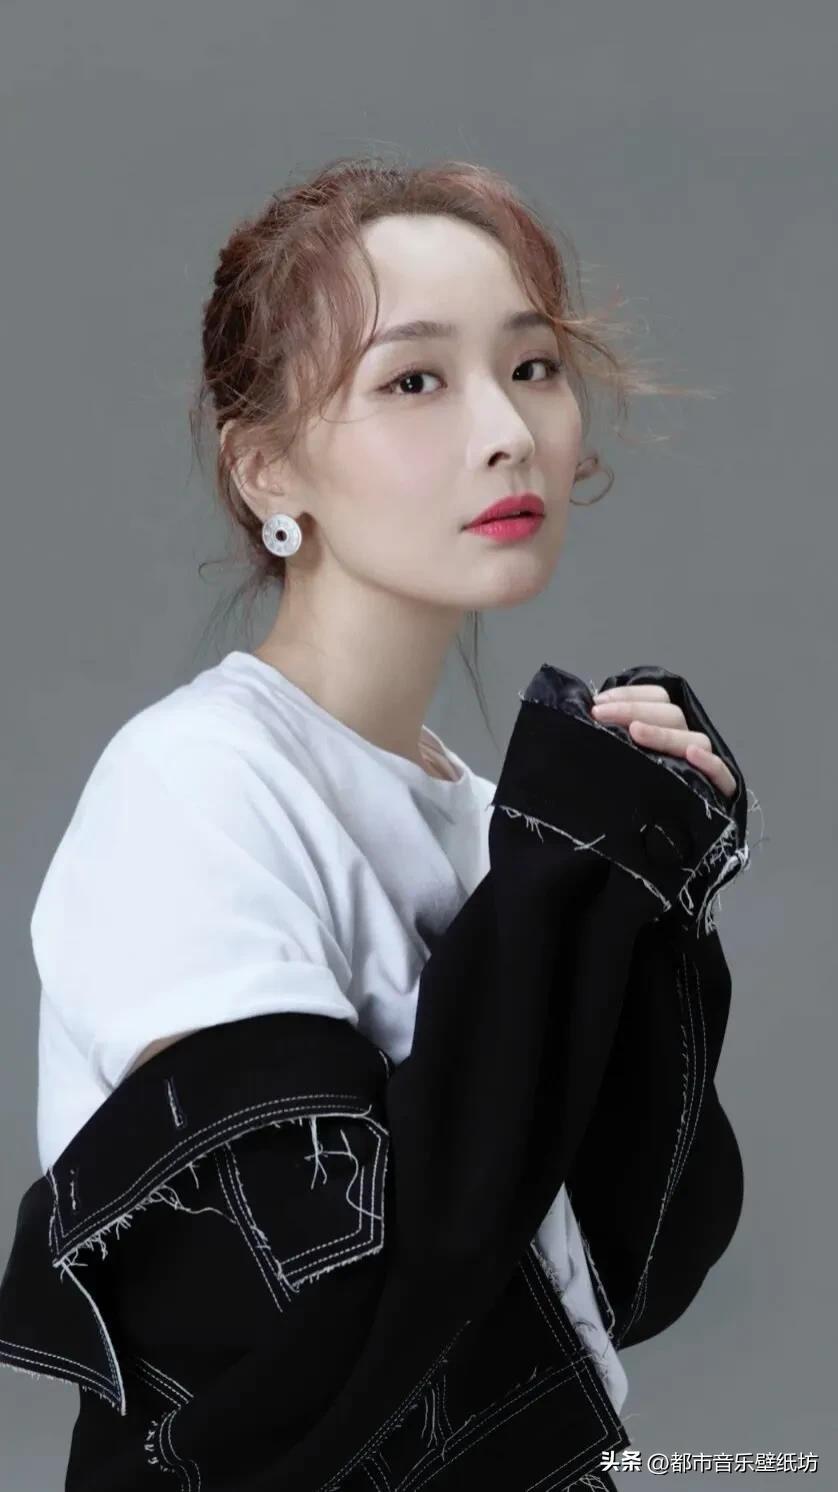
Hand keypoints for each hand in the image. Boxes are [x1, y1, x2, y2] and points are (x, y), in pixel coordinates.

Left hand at [590, 684, 737, 800]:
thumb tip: (591, 714)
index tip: (598, 703)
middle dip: (634, 710)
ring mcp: (703, 766)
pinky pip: (721, 774)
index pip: (658, 698)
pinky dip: (709, 762)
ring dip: (664, 734)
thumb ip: (613, 737)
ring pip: (694, 740)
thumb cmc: (631, 795)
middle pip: (672, 715)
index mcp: (668, 729)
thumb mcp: (619, 760)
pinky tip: (692, 755)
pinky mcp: (717, 791)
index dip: (630, 696)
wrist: (655, 844)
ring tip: (635, 732)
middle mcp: (687, 742)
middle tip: (600, 715)